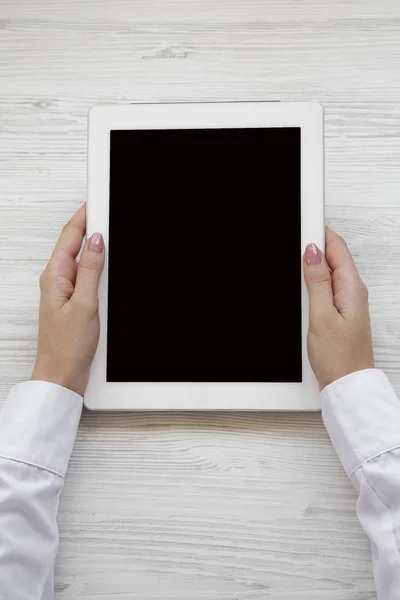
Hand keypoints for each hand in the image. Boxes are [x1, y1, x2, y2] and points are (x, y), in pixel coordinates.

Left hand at [31, 206, 104, 395]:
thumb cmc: (67, 347)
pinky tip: (108, 267)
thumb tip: (96, 241)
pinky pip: (87, 277)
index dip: (85, 216)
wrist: (62, 376)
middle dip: (91, 226)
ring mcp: (66, 291)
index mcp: (55, 276)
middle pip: (75, 244)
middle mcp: (58, 280)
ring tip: (110, 234)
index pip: (71, 236)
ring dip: (96, 247)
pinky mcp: (75, 302)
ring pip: (83, 260)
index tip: (98, 200)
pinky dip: (98, 267)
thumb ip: (90, 270)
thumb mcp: (84, 304)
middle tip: (108, 210)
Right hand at [304, 227, 373, 390]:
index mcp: (351, 287)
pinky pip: (327, 288)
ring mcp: (347, 302)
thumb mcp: (321, 315)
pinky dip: (314, 282)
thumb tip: (313, 252)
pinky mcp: (340, 312)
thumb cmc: (339, 357)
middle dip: (314, 246)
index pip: (336, 247)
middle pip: (333, 257)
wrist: (347, 385)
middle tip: (294, 239)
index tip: (302, 223)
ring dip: (313, 264)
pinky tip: (303, 286)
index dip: (319, 232)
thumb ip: (317, 282)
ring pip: (329, 272)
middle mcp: (353, 292)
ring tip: (295, 260)